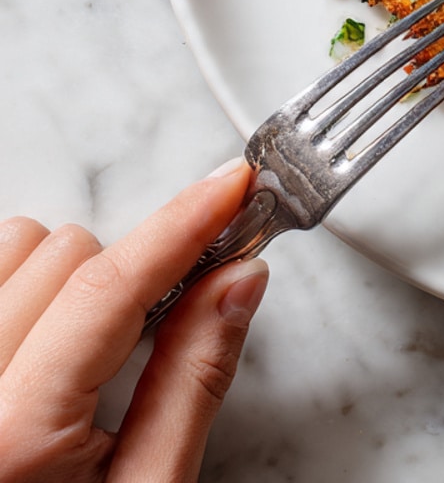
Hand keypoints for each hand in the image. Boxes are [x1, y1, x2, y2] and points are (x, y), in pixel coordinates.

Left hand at [0, 160, 267, 482]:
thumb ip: (193, 381)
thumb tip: (238, 280)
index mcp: (11, 437)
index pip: (109, 286)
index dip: (183, 224)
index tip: (233, 188)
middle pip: (62, 251)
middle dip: (124, 272)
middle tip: (151, 324)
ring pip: (7, 246)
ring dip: (61, 273)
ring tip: (80, 344)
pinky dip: (15, 285)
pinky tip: (35, 339)